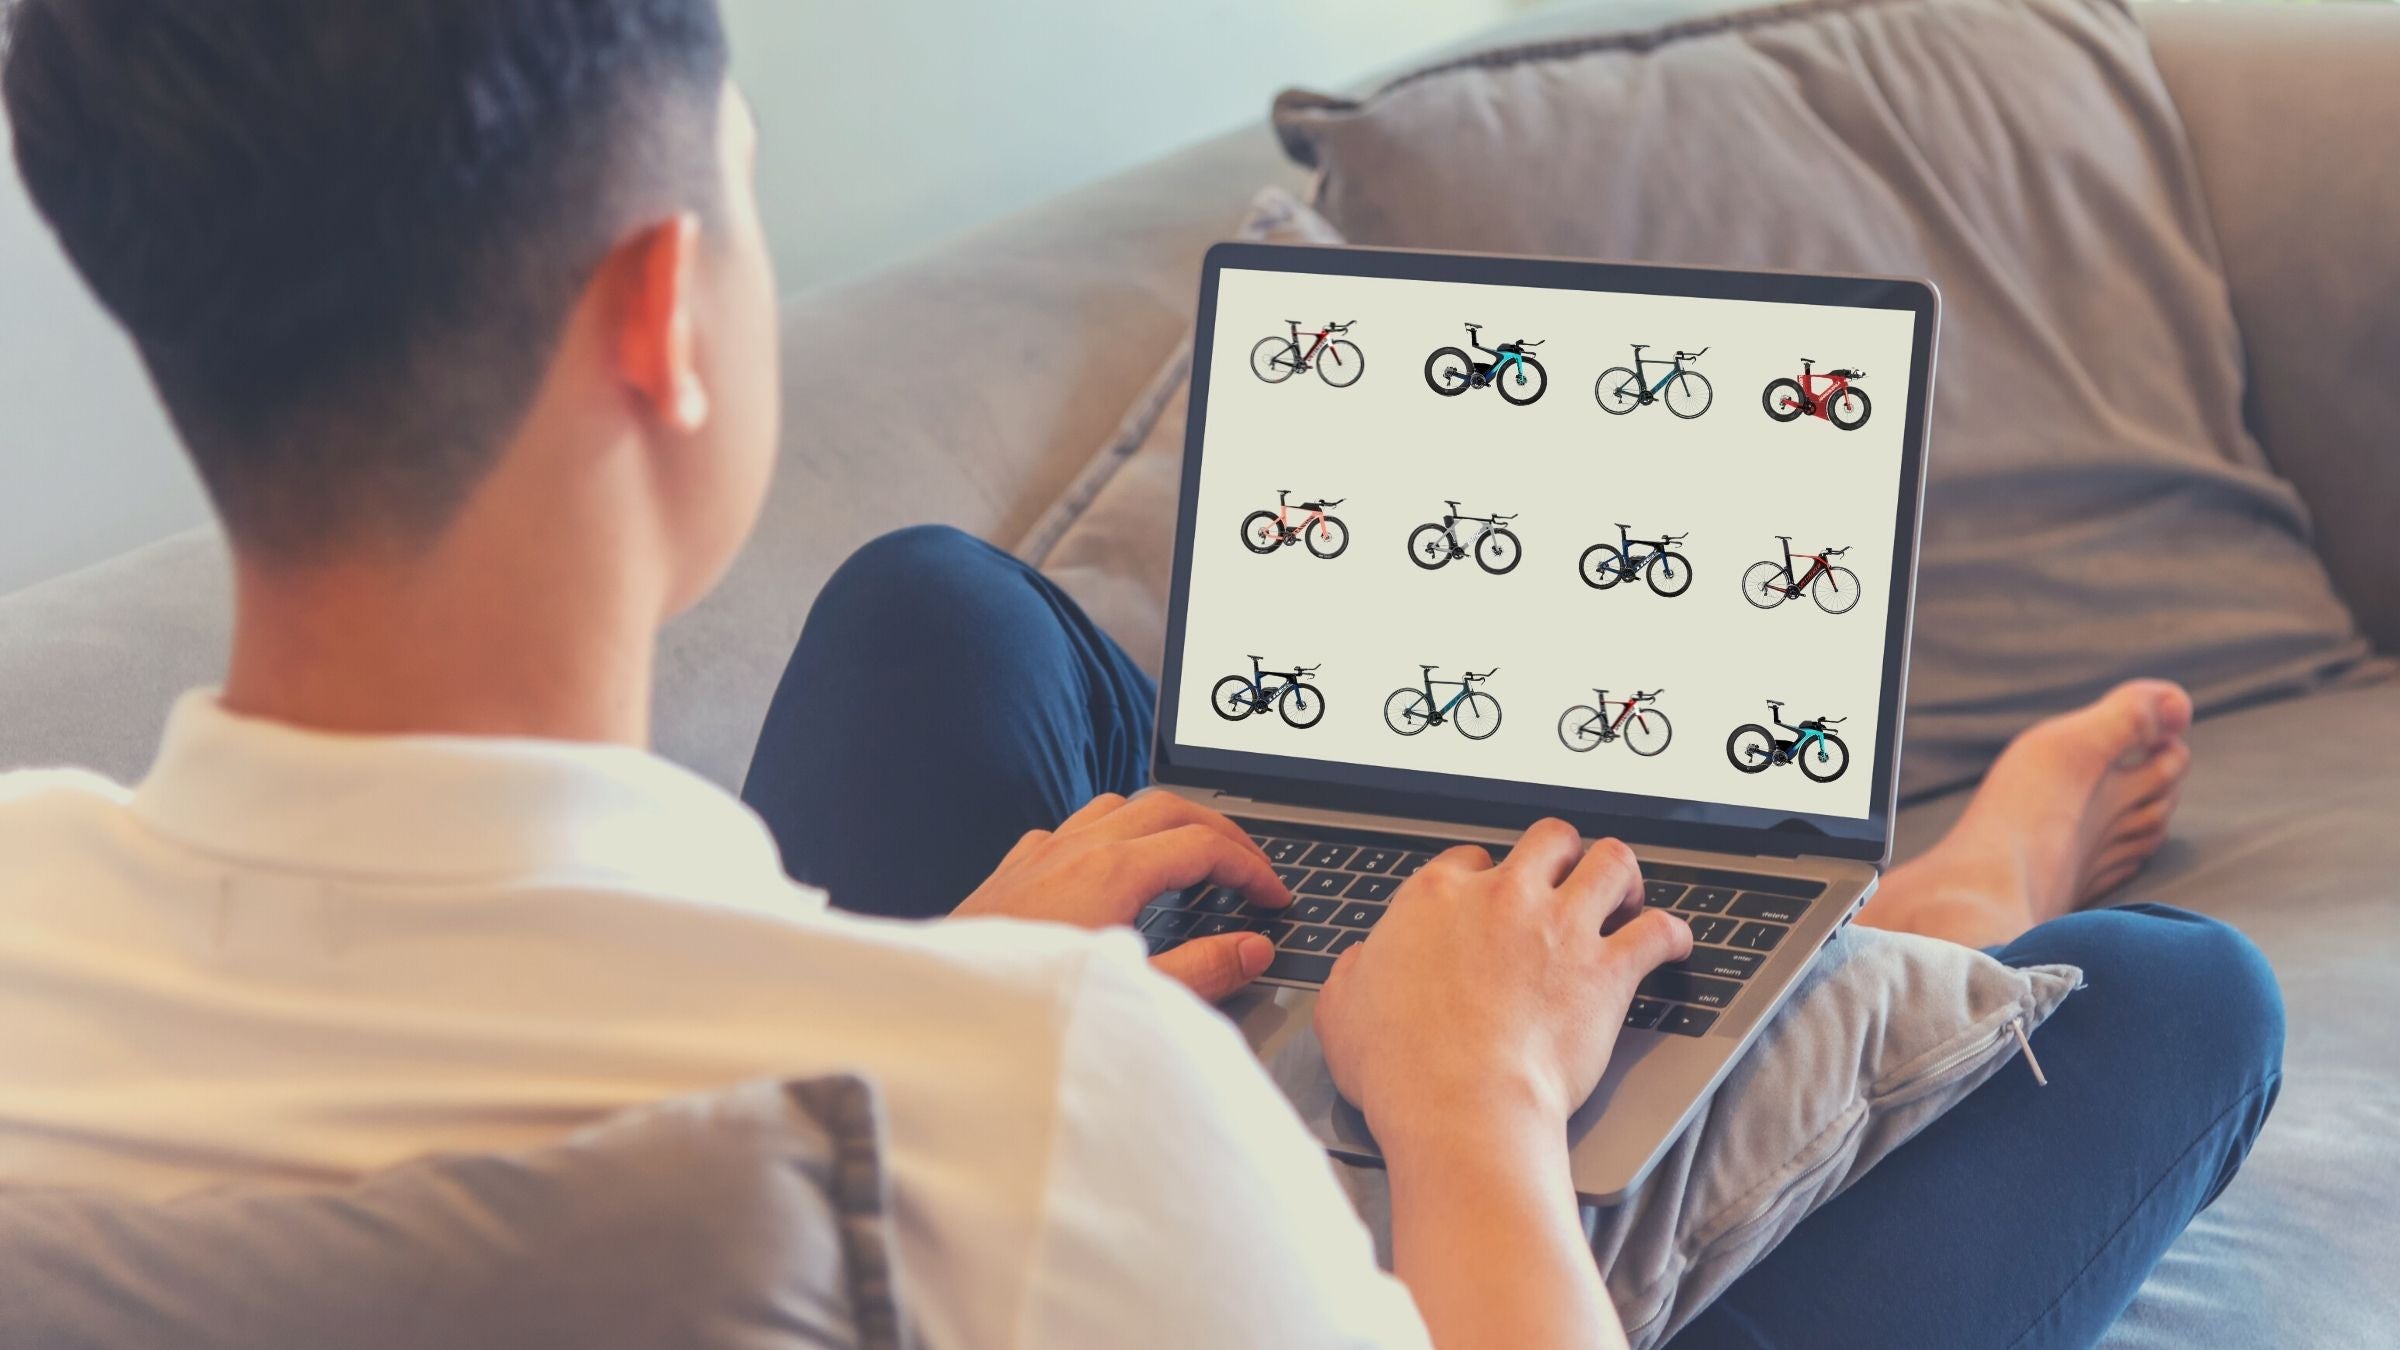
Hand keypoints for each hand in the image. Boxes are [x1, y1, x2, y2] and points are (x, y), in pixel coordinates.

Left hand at [953, 791, 1290, 1000]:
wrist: (943, 1011)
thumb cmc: (1026, 1008)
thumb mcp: (1133, 994)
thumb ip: (1201, 969)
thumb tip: (1251, 948)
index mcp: (1112, 871)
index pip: (1203, 845)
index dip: (1250, 867)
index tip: (1273, 897)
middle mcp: (1076, 847)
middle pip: (1169, 809)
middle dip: (1219, 832)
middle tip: (1249, 868)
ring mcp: (1042, 852)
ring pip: (1118, 807)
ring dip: (1164, 824)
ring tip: (1190, 860)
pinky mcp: (1014, 869)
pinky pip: (1072, 828)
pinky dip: (1110, 836)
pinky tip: (1111, 870)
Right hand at [1313, 820, 1691, 1147]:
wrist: (1461, 1107)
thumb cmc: (1401, 1069)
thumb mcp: (1341, 1012)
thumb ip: (1353, 975)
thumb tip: (1359, 968)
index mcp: (1435, 898)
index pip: (1469, 860)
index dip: (1484, 879)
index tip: (1491, 902)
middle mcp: (1502, 897)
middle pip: (1548, 840)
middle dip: (1562, 855)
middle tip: (1567, 881)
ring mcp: (1559, 927)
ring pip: (1612, 863)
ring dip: (1623, 876)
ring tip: (1625, 896)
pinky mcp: (1607, 968)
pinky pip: (1658, 931)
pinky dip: (1671, 935)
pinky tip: (1673, 944)